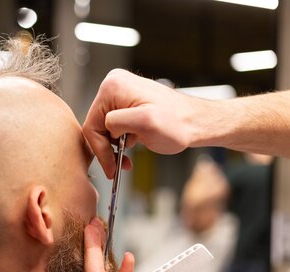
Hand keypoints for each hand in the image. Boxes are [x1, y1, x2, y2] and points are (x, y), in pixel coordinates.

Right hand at [82, 69, 208, 178]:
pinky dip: (120, 140)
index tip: (111, 167)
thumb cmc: (178, 124)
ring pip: (104, 128)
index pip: (92, 124)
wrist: (197, 123)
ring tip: (129, 155)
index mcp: (113, 87)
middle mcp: (113, 86)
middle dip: (107, 148)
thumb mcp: (146, 123)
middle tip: (120, 164)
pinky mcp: (126, 103)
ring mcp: (120, 94)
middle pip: (96, 125)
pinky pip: (114, 126)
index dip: (100, 149)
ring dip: (114, 146)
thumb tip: (106, 128)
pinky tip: (132, 144)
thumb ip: (117, 122)